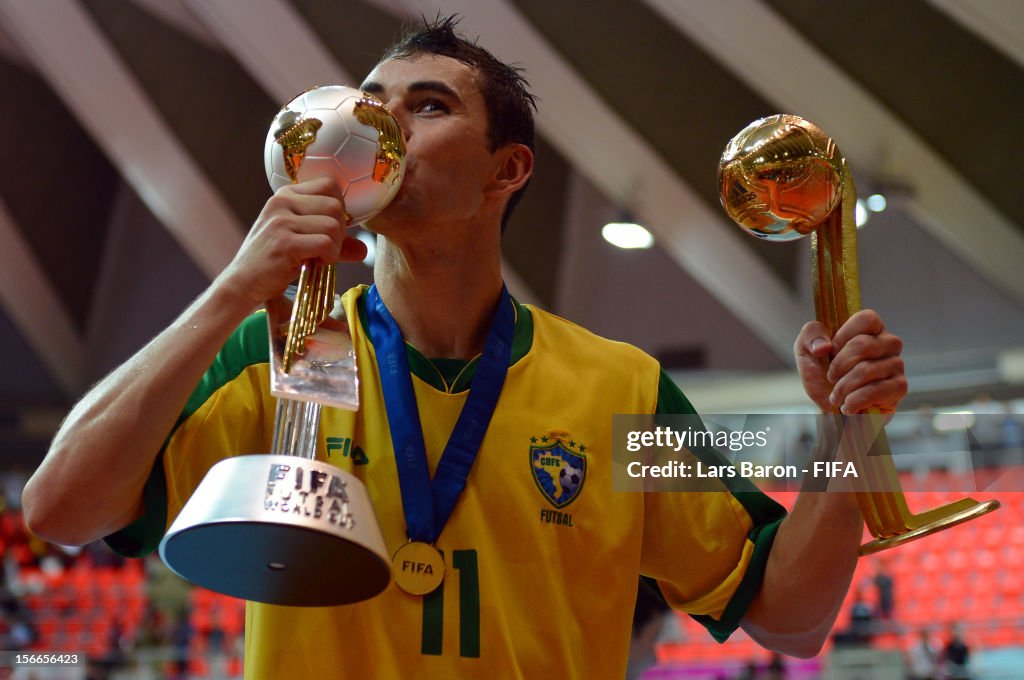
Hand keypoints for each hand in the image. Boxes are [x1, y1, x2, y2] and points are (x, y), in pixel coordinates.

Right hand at [215, 176, 367, 308]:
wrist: (242, 283)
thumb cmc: (273, 263)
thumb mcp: (302, 243)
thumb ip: (333, 241)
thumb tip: (364, 249)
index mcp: (285, 195)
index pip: (329, 185)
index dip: (339, 208)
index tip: (330, 229)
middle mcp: (281, 202)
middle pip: (336, 206)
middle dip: (341, 231)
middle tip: (327, 249)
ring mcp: (281, 221)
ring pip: (334, 226)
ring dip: (336, 247)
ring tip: (320, 258)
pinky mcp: (284, 243)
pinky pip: (326, 243)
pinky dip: (330, 257)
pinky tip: (316, 264)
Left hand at [795, 309, 906, 413]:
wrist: (829, 408)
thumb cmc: (822, 376)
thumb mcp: (806, 350)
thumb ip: (811, 334)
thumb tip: (823, 346)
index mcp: (869, 329)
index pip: (868, 318)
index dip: (844, 335)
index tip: (830, 351)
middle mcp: (888, 343)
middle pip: (863, 345)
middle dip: (837, 366)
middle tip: (831, 378)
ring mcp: (896, 365)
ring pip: (866, 370)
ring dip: (842, 388)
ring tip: (837, 396)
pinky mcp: (899, 387)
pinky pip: (875, 391)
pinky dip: (854, 401)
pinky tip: (849, 406)